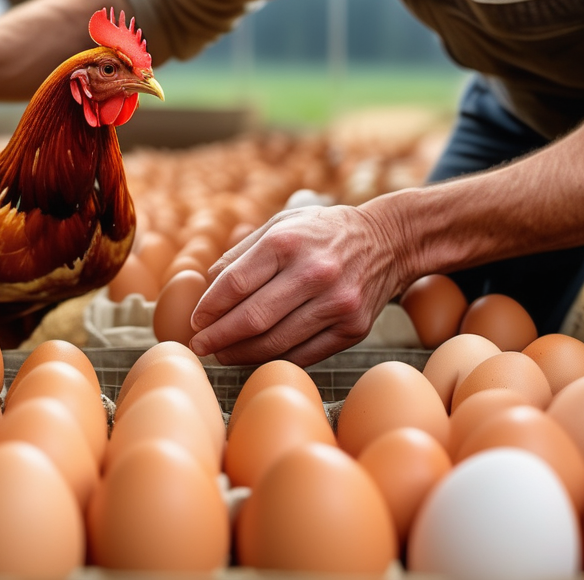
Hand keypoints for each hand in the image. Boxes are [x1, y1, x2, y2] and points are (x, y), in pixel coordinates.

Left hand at [188, 205, 411, 365]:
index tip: (195, 322)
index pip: (235, 284)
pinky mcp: (354, 329)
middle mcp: (315, 272)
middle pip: (252, 318)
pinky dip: (275, 360)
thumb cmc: (322, 233)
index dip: (209, 308)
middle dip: (218, 337)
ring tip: (223, 355)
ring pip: (276, 342)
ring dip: (241, 354)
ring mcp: (338, 303)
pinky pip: (304, 354)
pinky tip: (256, 357)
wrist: (388, 241)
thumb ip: (241, 255)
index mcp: (288, 241)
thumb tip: (206, 290)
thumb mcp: (280, 225)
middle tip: (201, 346)